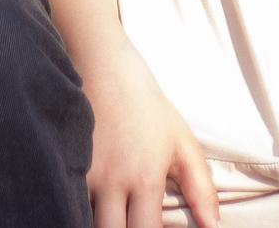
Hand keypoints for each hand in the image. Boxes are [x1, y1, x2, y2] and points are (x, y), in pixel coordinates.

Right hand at [82, 48, 219, 227]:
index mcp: (145, 179)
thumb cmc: (148, 106)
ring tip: (116, 215)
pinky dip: (78, 208)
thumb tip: (213, 227)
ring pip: (86, 220)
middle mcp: (112, 182)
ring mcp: (85, 174)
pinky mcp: (65, 163)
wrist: (106, 66)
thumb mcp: (183, 144)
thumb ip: (201, 189)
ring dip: (101, 222)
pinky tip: (93, 206)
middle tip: (133, 222)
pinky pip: (68, 200)